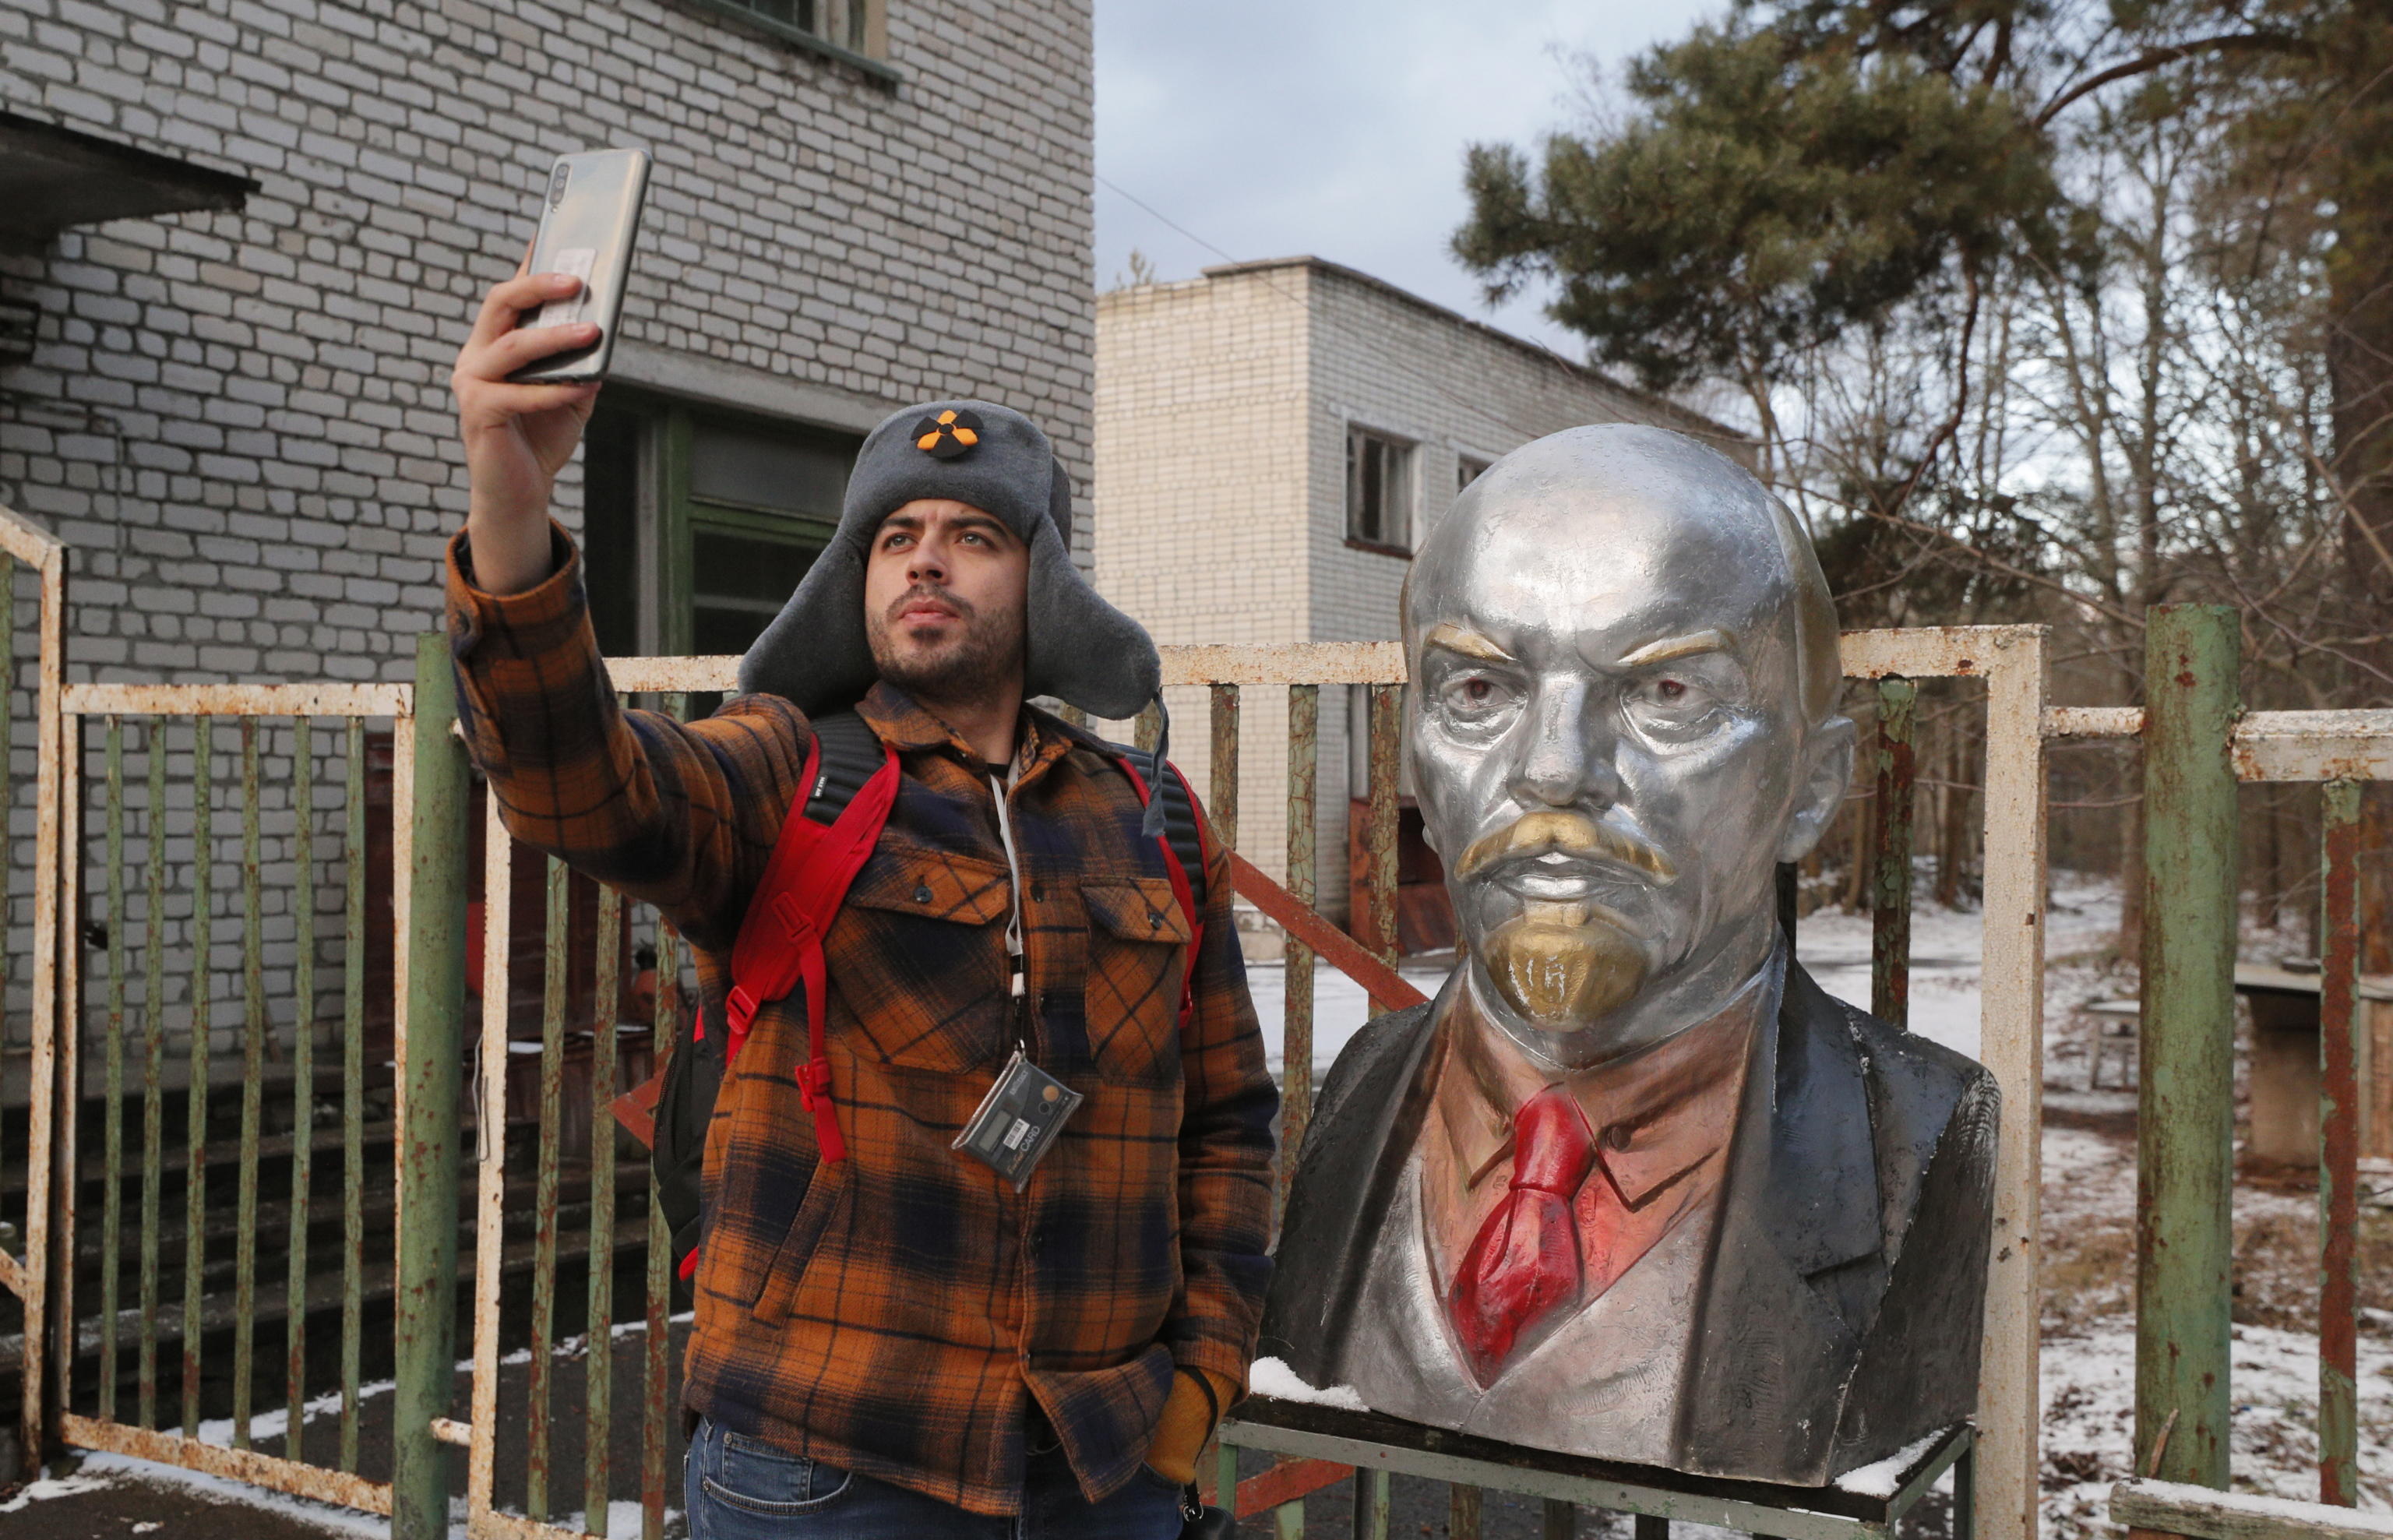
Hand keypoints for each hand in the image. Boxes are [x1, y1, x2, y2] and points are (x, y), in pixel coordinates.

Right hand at [450, 253, 602, 593]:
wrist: (520, 490)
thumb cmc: (542, 436)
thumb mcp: (571, 392)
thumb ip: (581, 362)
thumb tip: (601, 328)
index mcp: (495, 343)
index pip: (511, 294)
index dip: (530, 264)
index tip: (553, 235)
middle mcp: (476, 355)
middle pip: (501, 303)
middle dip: (538, 286)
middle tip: (578, 281)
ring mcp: (471, 382)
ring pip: (512, 347)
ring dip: (554, 338)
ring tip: (592, 331)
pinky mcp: (478, 413)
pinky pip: (519, 394)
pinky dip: (554, 390)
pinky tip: (582, 386)